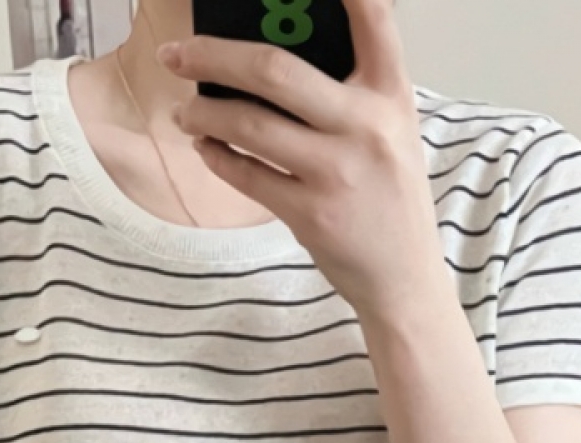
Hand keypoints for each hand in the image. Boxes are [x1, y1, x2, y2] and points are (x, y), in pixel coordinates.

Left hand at [160, 0, 443, 320]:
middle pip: (275, 71)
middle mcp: (366, 127)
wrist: (404, 278)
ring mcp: (336, 172)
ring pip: (248, 124)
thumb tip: (272, 63)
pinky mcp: (311, 213)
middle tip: (177, 54)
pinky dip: (216, 156)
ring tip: (187, 112)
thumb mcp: (392, 134)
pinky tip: (207, 147)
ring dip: (204, 113)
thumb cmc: (391, 200)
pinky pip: (246, 174)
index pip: (375, 21)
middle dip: (212, 55)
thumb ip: (353, 95)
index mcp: (391, 97)